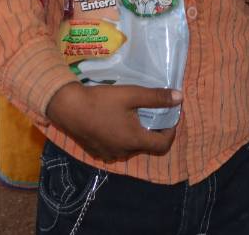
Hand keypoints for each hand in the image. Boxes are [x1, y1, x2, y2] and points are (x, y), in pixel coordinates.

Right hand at [46, 82, 180, 160]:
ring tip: (132, 115)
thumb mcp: (131, 95)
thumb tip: (180, 98)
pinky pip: (116, 147)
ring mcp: (108, 154)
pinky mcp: (97, 152)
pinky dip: (121, 138)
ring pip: (131, 147)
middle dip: (152, 130)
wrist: (68, 107)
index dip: (171, 131)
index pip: (163, 145)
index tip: (169, 116)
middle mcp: (123, 152)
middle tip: (150, 112)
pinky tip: (115, 122)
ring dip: (136, 134)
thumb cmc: (101, 100)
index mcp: (135, 140)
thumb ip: (156, 97)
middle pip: (146, 145)